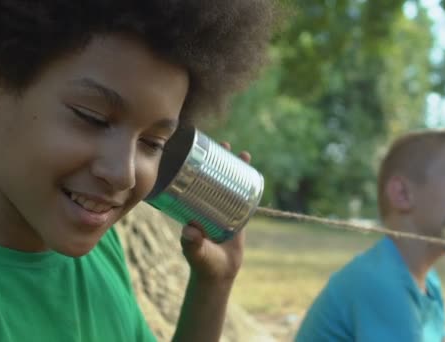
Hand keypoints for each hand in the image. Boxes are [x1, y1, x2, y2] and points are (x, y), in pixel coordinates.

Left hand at [179, 142, 250, 283]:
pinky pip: (243, 196)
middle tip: (226, 145)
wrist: (218, 274)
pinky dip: (248, 185)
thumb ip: (192, 243)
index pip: (193, 180)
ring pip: (229, 183)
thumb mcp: (195, 251)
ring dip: (236, 168)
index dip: (197, 164)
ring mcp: (222, 208)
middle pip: (213, 176)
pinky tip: (255, 173)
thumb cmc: (202, 262)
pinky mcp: (237, 215)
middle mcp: (206, 204)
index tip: (201, 149)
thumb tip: (190, 230)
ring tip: (244, 155)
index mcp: (192, 207)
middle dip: (220, 159)